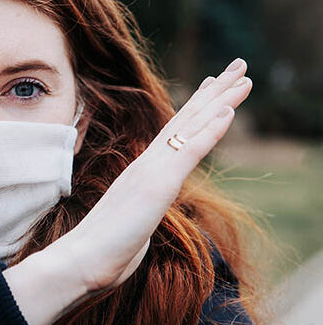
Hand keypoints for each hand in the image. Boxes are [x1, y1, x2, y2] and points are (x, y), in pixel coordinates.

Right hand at [57, 57, 251, 293]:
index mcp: (143, 171)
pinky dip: (210, 131)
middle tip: (238, 65)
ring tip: (243, 76)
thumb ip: (138, 216)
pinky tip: (229, 112)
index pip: (175, 132)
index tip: (213, 86)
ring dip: (221, 100)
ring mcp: (152, 171)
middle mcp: (148, 164)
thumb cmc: (102, 250)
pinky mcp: (157, 185)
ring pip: (191, 127)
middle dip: (215, 92)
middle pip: (186, 119)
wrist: (82, 260)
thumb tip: (139, 224)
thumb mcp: (131, 227)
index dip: (197, 107)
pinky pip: (189, 152)